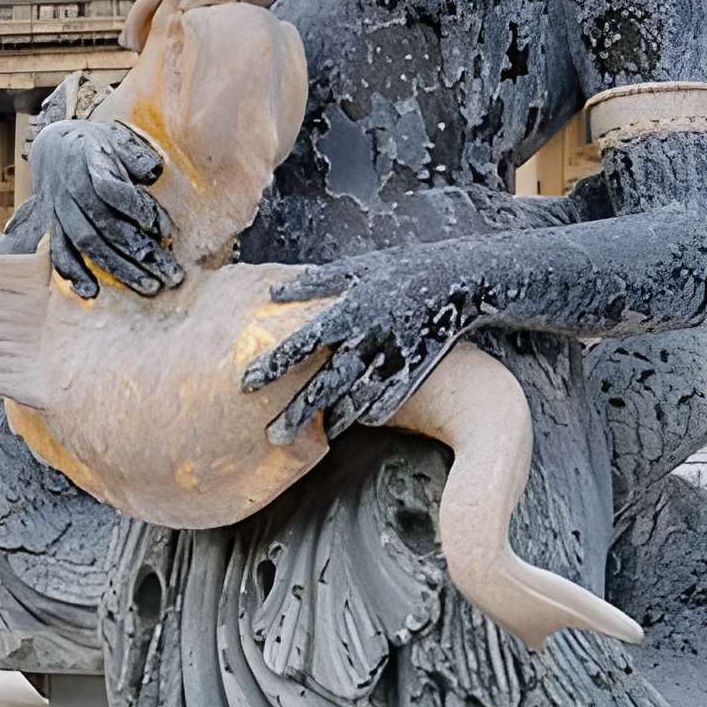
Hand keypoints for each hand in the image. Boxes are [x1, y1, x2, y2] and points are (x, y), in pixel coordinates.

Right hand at [28, 118, 182, 297]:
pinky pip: (59, 251)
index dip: (136, 208)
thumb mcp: (118, 138)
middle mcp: (72, 187)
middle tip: (171, 274)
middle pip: (105, 224)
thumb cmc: (96, 145)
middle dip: (140, 252)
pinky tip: (92, 292)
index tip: (163, 229)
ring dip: (118, 268)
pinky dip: (73, 273)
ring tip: (149, 286)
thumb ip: (136, 156)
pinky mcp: (52, 225)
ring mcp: (60, 208)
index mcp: (90, 162)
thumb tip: (154, 172)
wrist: (53, 143)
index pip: (111, 188)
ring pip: (87, 242)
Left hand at [242, 250, 485, 443]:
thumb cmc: (400, 270)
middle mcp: (367, 340)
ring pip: (352, 402)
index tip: (247, 383)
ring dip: (328, 422)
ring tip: (307, 437)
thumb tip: (272, 292)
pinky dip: (364, 416)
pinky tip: (346, 424)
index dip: (274, 363)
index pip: (303, 341)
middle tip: (272, 435)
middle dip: (297, 413)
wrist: (459, 281)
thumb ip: (315, 283)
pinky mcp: (412, 374)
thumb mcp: (358, 268)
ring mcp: (391, 360)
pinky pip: (383, 404)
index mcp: (350, 310)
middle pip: (324, 384)